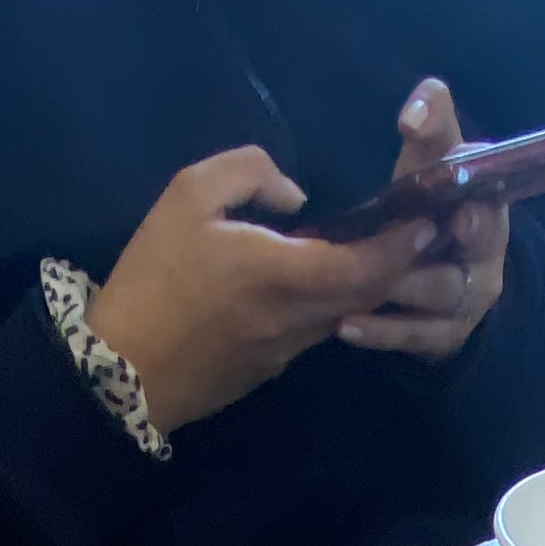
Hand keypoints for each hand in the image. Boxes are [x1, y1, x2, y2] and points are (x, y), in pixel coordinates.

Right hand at [86, 148, 437, 436]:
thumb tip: (295, 195)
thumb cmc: (153, 278)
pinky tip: (321, 284)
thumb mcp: (188, 196)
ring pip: (342, 315)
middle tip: (417, 234)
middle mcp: (298, 318)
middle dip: (398, 265)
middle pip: (367, 294)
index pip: (366, 263)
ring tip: (376, 253)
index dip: (401, 243)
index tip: (424, 219)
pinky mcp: (267, 370)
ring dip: (365, 287)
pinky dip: (330, 305)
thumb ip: (250, 173)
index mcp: (284, 273)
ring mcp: (285, 351)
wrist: (120, 372)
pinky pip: (311, 331)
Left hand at [336, 78, 544, 364]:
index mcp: (490, 199)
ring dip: (405, 282)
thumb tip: (419, 106)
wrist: (415, 283)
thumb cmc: (424, 207)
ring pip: (441, 289)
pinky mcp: (442, 336)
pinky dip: (379, 331)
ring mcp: (467, 297)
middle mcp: (487, 249)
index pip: (516, 181)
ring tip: (366, 280)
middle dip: (472, 231)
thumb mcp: (429, 162)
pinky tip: (344, 324)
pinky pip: (413, 336)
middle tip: (456, 221)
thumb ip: (430, 124)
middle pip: (482, 239)